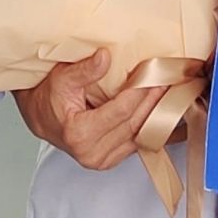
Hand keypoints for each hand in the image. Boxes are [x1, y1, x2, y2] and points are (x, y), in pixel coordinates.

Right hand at [13, 49, 165, 170]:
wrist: (41, 119)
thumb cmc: (49, 99)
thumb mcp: (62, 78)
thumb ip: (84, 69)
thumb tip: (104, 57)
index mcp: (79, 134)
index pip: (121, 111)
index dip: (141, 92)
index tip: (155, 75)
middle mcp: (92, 153)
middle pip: (135, 124)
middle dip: (155, 100)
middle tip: (172, 80)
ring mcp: (103, 160)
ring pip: (141, 136)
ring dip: (160, 115)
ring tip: (175, 94)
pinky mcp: (111, 160)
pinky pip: (139, 144)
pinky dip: (155, 129)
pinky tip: (170, 117)